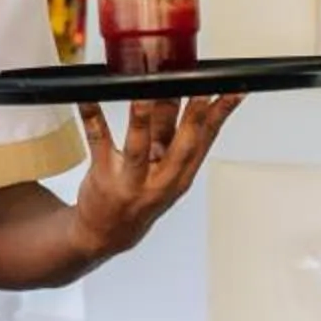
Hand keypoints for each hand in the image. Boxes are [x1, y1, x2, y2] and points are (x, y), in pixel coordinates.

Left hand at [70, 94, 244, 260]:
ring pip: (139, 146)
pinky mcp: (103, 175)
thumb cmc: (139, 198)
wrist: (105, 234)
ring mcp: (131, 179)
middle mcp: (161, 179)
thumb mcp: (165, 172)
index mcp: (180, 174)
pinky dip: (93, 117)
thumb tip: (181, 93)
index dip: (221, 114)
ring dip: (141, 118)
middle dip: (192, 115)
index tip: (231, 90)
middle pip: (181, 144)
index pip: (206, 140)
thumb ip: (173, 135)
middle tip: (197, 86)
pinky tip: (89, 97)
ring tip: (144, 94)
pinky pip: (98, 141)